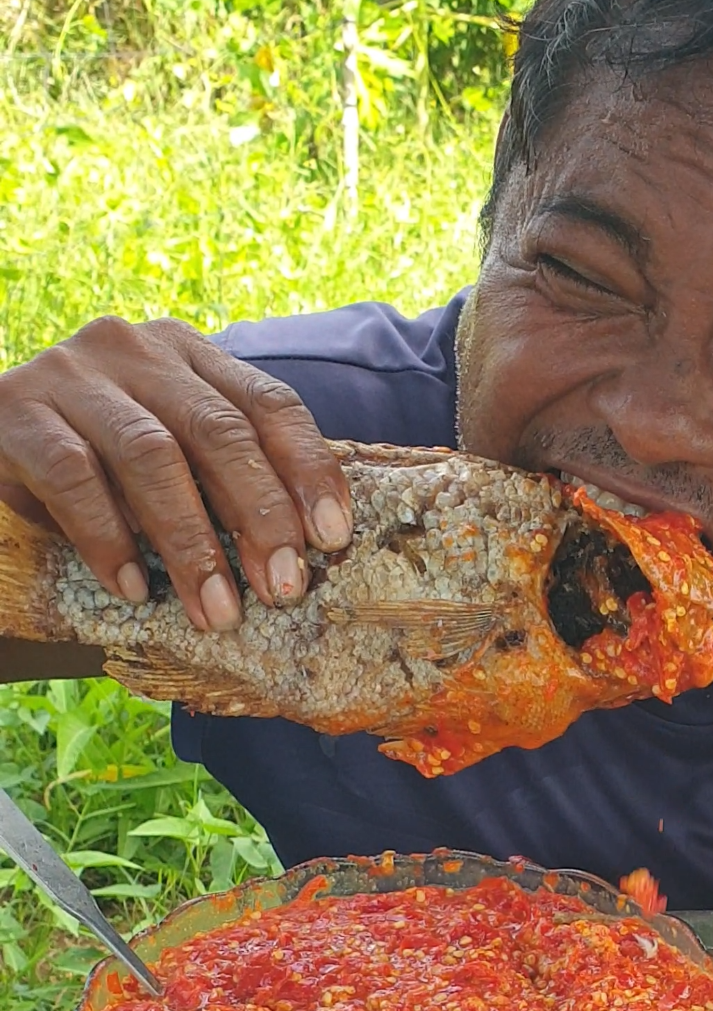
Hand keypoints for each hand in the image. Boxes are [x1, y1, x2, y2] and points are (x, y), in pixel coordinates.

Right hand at [0, 316, 350, 631]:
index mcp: (189, 354)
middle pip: (218, 431)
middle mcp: (134, 350)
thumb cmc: (100, 460)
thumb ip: (224, 480)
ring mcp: (72, 374)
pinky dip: (109, 537)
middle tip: (282, 589)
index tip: (332, 538)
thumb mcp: (172, 456)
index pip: (269, 403)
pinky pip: (73, 477)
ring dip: (191, 543)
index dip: (308, 470)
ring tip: (215, 610)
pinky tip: (133, 587)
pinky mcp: (15, 411)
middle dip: (259, 516)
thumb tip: (303, 554)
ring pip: (151, 455)